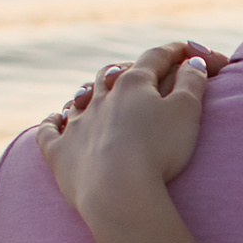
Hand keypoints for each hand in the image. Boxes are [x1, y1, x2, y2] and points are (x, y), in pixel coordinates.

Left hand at [36, 42, 223, 223]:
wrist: (118, 192)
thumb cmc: (159, 150)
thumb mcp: (187, 112)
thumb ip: (192, 82)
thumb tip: (194, 62)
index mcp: (134, 84)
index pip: (156, 57)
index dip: (176, 51)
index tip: (191, 50)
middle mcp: (100, 97)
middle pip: (112, 74)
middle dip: (127, 70)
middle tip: (139, 73)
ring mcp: (76, 124)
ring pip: (80, 98)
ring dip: (90, 93)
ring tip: (96, 94)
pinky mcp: (59, 153)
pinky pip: (48, 131)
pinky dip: (51, 122)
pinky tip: (54, 119)